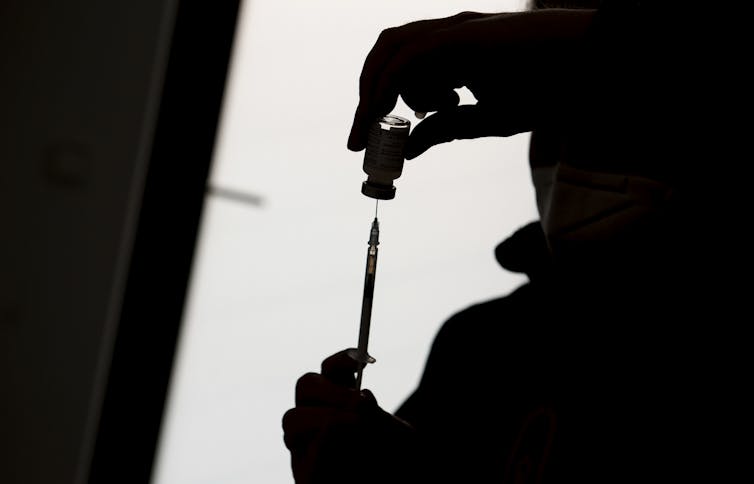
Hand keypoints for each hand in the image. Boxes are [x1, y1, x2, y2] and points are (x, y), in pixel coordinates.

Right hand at [282, 349, 414, 483]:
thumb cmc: (391, 459)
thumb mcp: (397, 436)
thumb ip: (378, 418)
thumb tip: (362, 396)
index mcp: (340, 398)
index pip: (331, 368)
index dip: (344, 360)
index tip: (366, 360)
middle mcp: (317, 414)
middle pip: (306, 384)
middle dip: (331, 390)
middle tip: (357, 402)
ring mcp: (305, 442)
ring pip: (293, 419)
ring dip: (323, 417)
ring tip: (356, 426)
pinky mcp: (304, 471)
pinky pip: (303, 455)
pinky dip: (321, 448)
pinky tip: (343, 450)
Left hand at [347, 9, 595, 158]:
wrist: (584, 71)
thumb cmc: (544, 91)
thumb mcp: (484, 120)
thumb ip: (445, 130)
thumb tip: (407, 150)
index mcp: (452, 54)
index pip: (399, 69)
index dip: (376, 101)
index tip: (367, 139)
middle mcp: (446, 36)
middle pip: (385, 53)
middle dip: (366, 94)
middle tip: (361, 137)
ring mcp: (452, 31)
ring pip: (391, 49)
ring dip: (374, 89)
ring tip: (376, 126)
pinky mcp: (461, 35)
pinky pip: (409, 56)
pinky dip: (389, 84)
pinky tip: (384, 114)